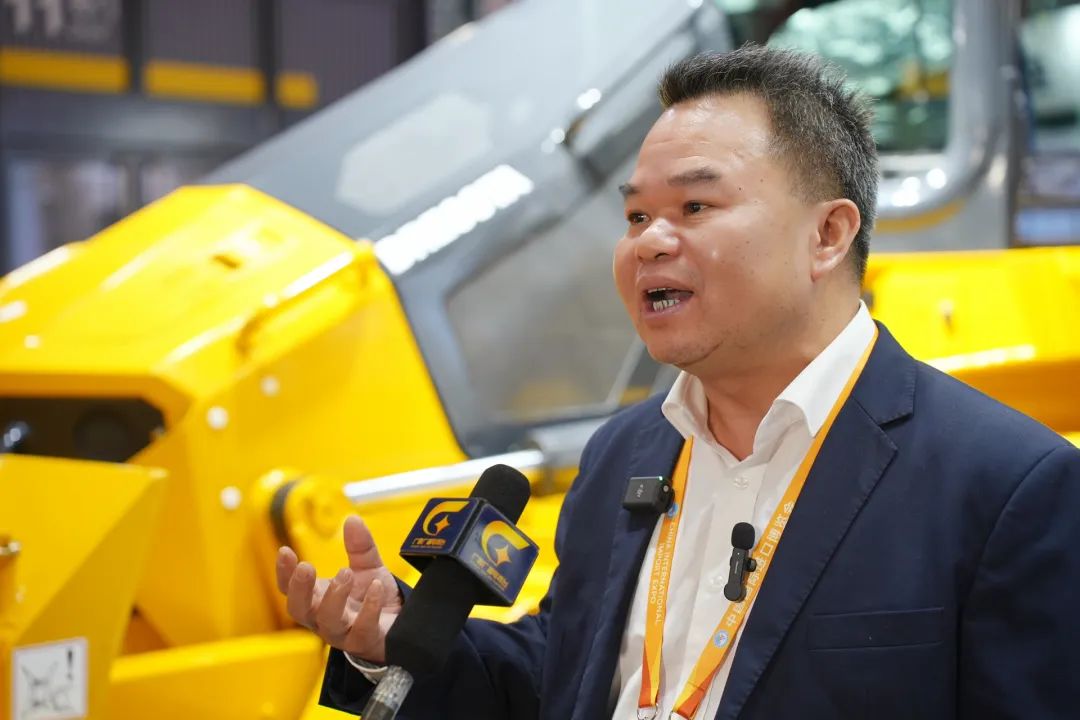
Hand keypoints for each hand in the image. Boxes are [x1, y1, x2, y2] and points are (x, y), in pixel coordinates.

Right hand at [276, 515, 403, 662]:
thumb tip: (352, 519)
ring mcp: (343, 633)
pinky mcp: (365, 641)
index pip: (290, 588)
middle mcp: (323, 618)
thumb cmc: (374, 598)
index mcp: (318, 598)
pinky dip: (368, 607)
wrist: (401, 624)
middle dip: (299, 589)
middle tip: (306, 567)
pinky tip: (375, 586)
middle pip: (299, 610)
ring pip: (328, 622)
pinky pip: (362, 629)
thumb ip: (360, 545)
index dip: (284, 572)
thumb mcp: (367, 567)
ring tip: (346, 572)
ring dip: (334, 596)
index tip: (285, 551)